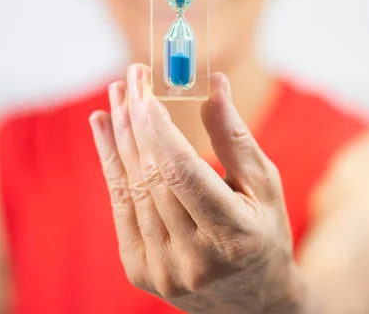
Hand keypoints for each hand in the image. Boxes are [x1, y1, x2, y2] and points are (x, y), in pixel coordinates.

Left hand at [89, 63, 302, 313]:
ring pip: (131, 186)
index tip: (144, 90)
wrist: (251, 304)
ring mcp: (162, 269)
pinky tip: (104, 127)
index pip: (184, 174)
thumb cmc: (264, 232)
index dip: (159, 128)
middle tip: (130, 77)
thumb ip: (235, 136)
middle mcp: (194, 259)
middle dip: (137, 119)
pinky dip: (110, 161)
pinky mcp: (140, 269)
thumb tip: (216, 84)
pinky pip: (119, 203)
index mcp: (234, 236)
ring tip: (115, 94)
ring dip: (119, 135)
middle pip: (152, 176)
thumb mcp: (265, 184)